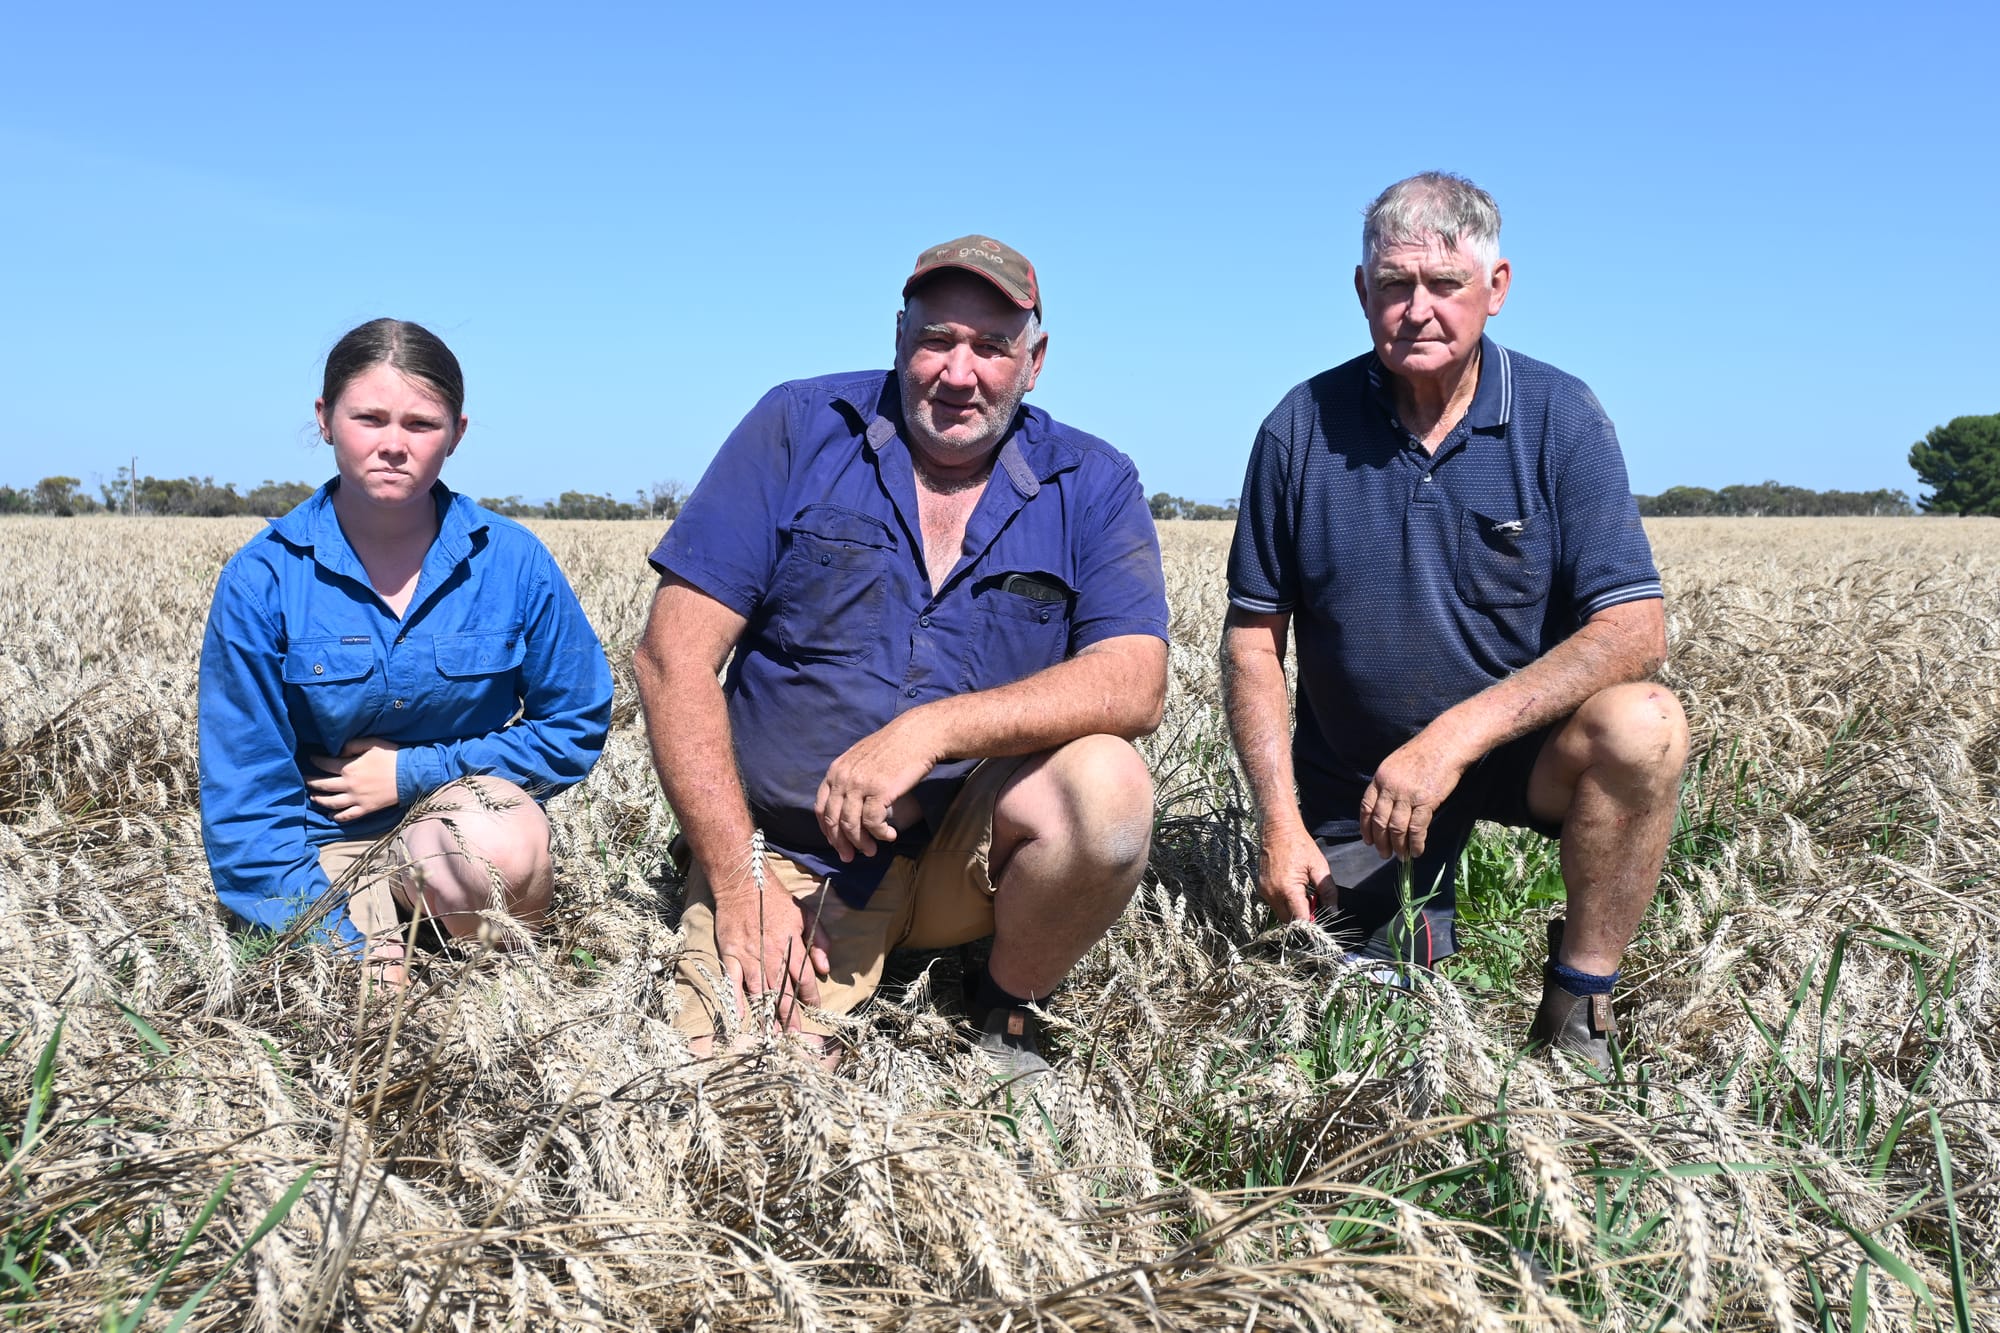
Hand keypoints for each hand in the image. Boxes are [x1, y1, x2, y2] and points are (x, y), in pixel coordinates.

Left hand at [307, 738, 401, 821]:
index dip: (316, 761)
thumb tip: (338, 750)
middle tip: (305, 780)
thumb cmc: (392, 756)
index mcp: (349, 767)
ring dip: (319, 800)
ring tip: (313, 797)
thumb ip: (352, 745)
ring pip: (331, 802)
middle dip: (311, 782)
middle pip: (323, 785)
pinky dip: (337, 816)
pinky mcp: (366, 808)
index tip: (311, 758)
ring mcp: (356, 799)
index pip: (325, 764)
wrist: (410, 775)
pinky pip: (348, 815)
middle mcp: (349, 785)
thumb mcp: (372, 743)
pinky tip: (331, 815)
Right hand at [711, 860, 822, 1034]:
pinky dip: (737, 1000)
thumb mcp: (806, 914)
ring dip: (767, 1014)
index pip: (804, 977)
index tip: (815, 1010)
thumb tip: (825, 968)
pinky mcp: (731, 955)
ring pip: (760, 991)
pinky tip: (741, 1017)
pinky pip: (734, 982)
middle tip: (795, 1037)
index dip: (810, 996)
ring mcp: (749, 957)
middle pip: (783, 991)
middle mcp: (771, 955)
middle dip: (790, 1016)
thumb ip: (819, 940)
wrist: (743, 884)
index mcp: (791, 945)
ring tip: (772, 1035)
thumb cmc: (776, 900)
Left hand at [815, 715, 938, 861]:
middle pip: (834, 820)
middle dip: (841, 843)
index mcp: (836, 770)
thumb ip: (850, 778)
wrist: (918, 735)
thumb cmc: (894, 746)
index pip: (821, 807)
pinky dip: (880, 834)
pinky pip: (873, 822)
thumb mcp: (861, 757)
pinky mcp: (880, 791)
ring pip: (852, 825)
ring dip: (861, 843)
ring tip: (872, 851)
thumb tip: (848, 805)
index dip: (827, 830)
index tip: (836, 842)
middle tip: (850, 857)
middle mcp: (843, 778)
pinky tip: (889, 836)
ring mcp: (860, 785)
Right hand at [1256, 817, 1331, 922]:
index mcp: (1288, 889)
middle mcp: (1273, 894)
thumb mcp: (1320, 867)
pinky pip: (1274, 904)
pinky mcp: (1261, 888)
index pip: (1300, 920)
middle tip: (1314, 905)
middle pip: (1289, 921)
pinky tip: (1294, 891)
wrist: (1278, 829)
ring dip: (1293, 911)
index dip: (1311, 924)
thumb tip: (1333, 911)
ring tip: (1304, 896)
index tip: (1320, 920)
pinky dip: (1284, 903)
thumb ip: (1328, 891)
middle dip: (1302, 919)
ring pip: (1280, 914)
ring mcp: (1264, 892)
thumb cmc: (1299, 845)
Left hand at [1359, 727, 1475, 858]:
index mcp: (1380, 778)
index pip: (1366, 807)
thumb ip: (1388, 784)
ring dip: (1398, 846)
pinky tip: (1417, 851)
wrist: (1446, 744)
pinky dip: (1415, 843)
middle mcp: (1390, 787)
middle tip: (1383, 854)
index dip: (1366, 827)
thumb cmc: (1424, 752)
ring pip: (1397, 828)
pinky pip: (1417, 828)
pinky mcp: (1426, 801)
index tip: (1368, 840)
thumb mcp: (1396, 764)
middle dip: (1381, 841)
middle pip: (1380, 821)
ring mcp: (1407, 795)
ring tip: (1401, 857)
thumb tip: (1386, 806)